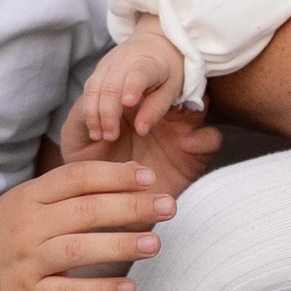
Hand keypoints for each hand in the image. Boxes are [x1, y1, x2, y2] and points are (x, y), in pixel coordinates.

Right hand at [0, 161, 174, 290]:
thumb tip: (134, 177)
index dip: (116, 175)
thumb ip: (74, 190)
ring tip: (154, 244)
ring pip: (78, 250)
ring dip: (120, 245)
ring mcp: (29, 260)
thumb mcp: (31, 201)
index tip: (150, 178)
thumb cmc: (9, 231)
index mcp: (32, 196)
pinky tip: (127, 289)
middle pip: (85, 211)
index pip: (78, 178)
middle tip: (169, 207)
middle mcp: (30, 225)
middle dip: (131, 206)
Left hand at [58, 84, 218, 199]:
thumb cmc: (93, 170)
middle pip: (174, 88)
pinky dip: (203, 138)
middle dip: (159, 91)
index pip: (142, 81)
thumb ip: (81, 117)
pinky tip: (185, 144)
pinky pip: (211, 139)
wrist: (110, 208)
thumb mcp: (78, 142)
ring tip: (158, 125)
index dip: (131, 83)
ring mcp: (179, 133)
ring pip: (199, 106)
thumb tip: (91, 97)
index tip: (118, 100)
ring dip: (184, 109)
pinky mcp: (195, 156)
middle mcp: (160, 115)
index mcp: (134, 106)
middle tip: (136, 104)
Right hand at [77, 31, 187, 145]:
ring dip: (93, 113)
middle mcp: (124, 60)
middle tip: (111, 136)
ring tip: (97, 135)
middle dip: (108, 113)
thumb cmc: (168, 69)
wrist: (155, 42)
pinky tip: (93, 126)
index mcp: (148, 63)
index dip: (132, 87)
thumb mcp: (172, 89)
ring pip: (94, 87)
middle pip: (110, 86)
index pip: (138, 74)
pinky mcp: (99, 68)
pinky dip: (88, 108)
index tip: (129, 103)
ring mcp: (108, 63)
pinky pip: (89, 88)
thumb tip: (141, 130)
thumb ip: (156, 109)